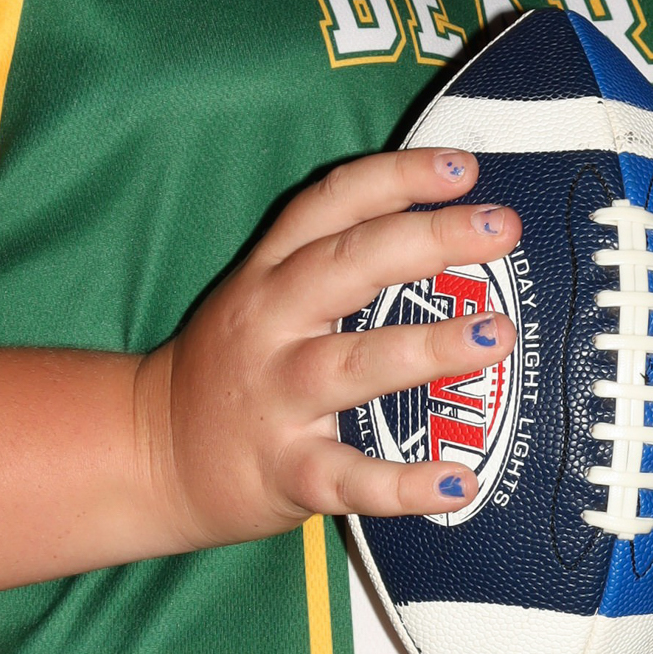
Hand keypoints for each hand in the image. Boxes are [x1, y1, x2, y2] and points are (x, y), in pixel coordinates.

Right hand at [135, 149, 520, 544]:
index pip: (332, 205)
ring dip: (427, 346)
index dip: (395, 178)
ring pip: (353, 364)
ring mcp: (276, 398)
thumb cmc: (230, 367)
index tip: (460, 168)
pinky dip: (403, 485)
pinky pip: (348, 478)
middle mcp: (270, 323)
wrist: (152, 454)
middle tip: (500, 228)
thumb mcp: (262, 293)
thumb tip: (442, 225)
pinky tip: (459, 483)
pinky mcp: (285, 470)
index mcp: (270, 273)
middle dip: (428, 240)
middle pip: (348, 266)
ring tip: (496, 334)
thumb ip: (334, 259)